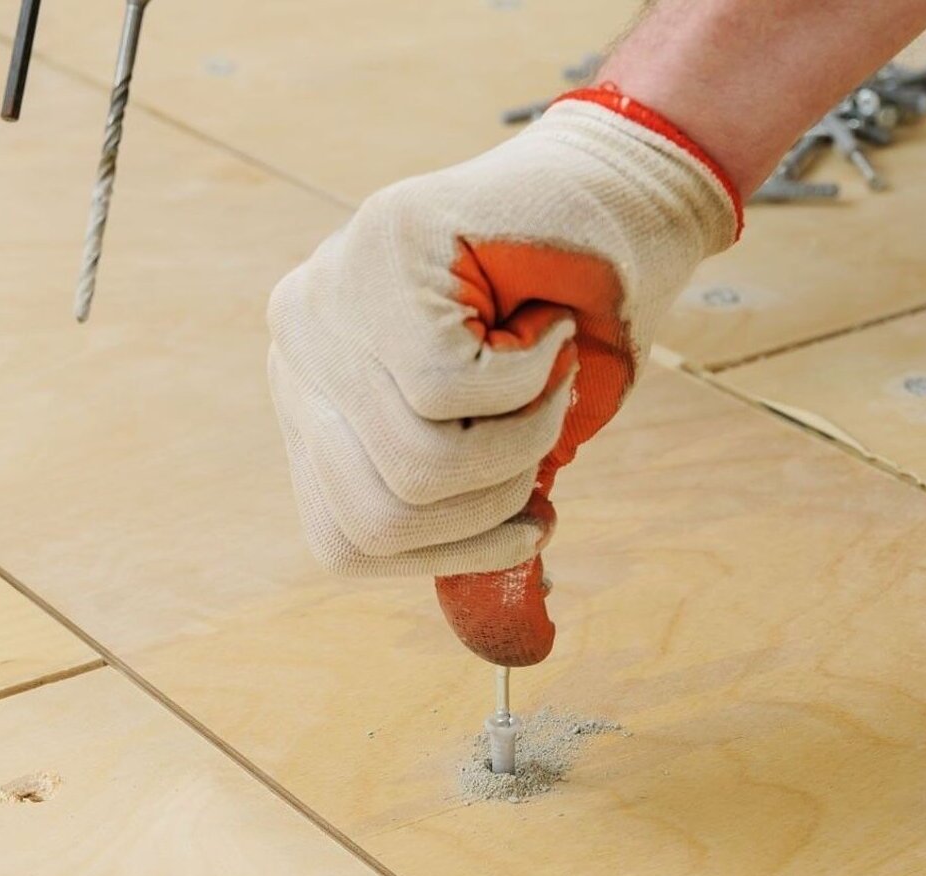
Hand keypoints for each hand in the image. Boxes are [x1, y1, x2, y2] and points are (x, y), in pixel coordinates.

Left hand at [268, 88, 739, 665]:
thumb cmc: (573, 325)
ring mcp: (330, 292)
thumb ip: (470, 513)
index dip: (448, 556)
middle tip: (548, 436)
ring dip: (521, 442)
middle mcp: (300, 346)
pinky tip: (546, 332)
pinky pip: (447, 386)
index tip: (525, 527)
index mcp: (317, 401)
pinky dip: (530, 381)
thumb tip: (499, 626)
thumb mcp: (508, 439)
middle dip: (492, 506)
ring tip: (552, 380)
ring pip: (414, 461)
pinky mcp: (382, 244)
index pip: (344, 541)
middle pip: (374, 518)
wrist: (625, 198)